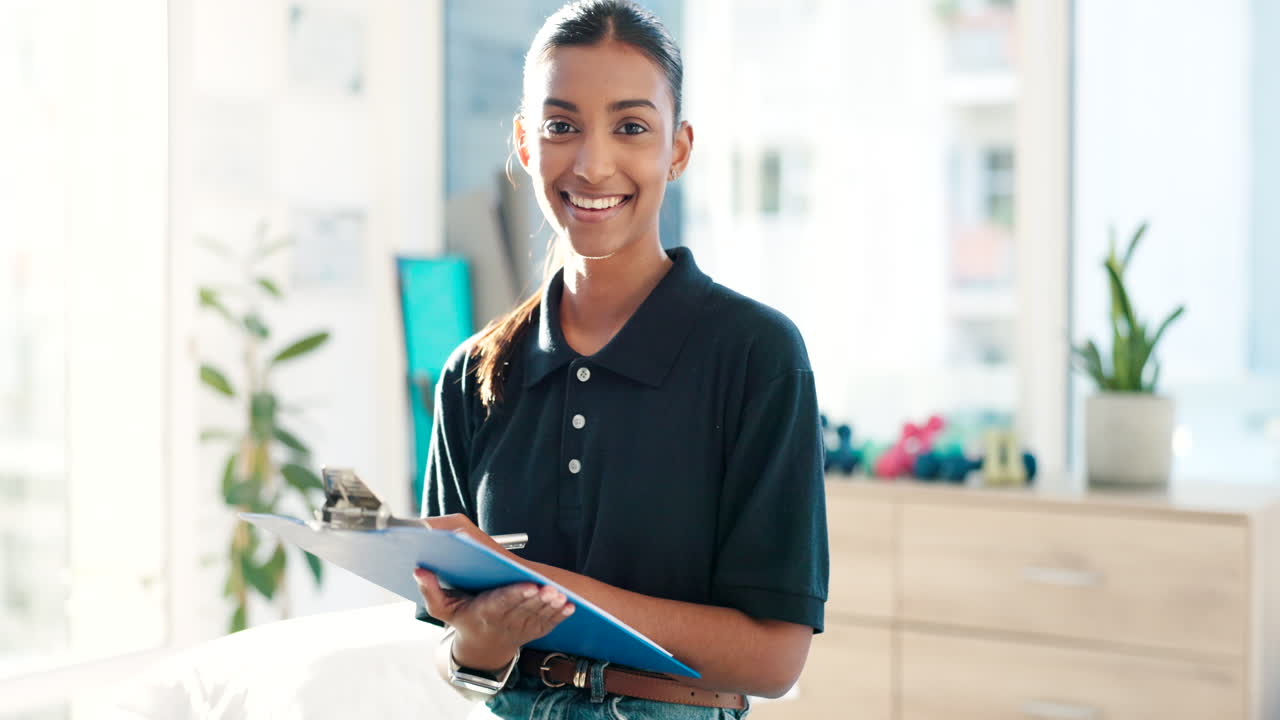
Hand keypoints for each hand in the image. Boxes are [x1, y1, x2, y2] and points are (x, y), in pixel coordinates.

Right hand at [414, 514, 574, 671]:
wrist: (482, 649)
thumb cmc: (463, 620)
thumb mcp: (442, 609)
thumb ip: (430, 591)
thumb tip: (419, 570)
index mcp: (484, 612)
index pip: (501, 603)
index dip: (516, 595)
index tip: (530, 586)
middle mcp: (503, 621)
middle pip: (523, 609)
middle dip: (538, 599)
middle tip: (550, 589)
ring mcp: (520, 628)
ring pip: (538, 616)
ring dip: (551, 607)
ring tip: (561, 596)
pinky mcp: (533, 631)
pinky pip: (548, 624)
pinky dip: (560, 617)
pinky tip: (570, 607)